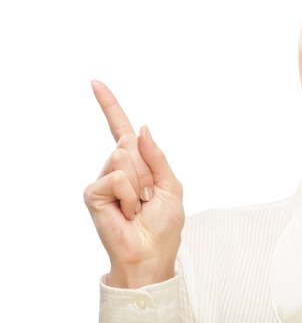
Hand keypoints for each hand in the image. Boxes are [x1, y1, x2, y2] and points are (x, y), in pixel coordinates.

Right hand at [83, 81, 184, 287]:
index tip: (95, 83)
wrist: (151, 254)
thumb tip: (140, 127)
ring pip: (124, 158)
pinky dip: (130, 195)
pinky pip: (118, 177)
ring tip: (138, 206)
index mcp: (137, 163)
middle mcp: (117, 167)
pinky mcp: (94, 192)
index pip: (120, 128)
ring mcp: (104, 179)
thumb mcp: (172, 185)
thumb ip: (156, 156)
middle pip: (131, 144)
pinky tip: (128, 212)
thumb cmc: (163, 224)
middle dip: (148, 170)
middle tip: (148, 197)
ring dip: (141, 185)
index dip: (109, 105)